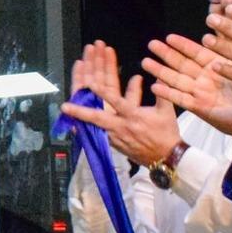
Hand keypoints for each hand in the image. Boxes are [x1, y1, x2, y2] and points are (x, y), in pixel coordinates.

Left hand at [59, 40, 180, 164]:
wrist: (166, 157)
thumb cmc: (166, 132)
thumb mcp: (166, 111)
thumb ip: (161, 92)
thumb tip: (159, 75)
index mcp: (134, 116)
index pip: (116, 101)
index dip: (103, 92)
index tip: (90, 84)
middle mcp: (121, 127)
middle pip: (97, 118)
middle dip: (80, 112)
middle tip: (65, 106)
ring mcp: (116, 138)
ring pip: (94, 127)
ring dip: (80, 120)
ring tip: (66, 114)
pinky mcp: (114, 145)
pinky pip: (98, 135)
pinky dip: (87, 129)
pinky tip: (76, 125)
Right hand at [142, 33, 231, 148]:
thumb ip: (231, 52)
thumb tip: (227, 31)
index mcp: (216, 66)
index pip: (196, 52)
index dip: (183, 45)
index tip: (169, 37)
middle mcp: (205, 78)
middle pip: (182, 64)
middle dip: (166, 55)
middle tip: (151, 44)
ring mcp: (201, 93)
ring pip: (177, 80)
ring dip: (161, 72)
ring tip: (146, 62)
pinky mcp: (200, 108)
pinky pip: (181, 99)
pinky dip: (168, 94)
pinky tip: (155, 88)